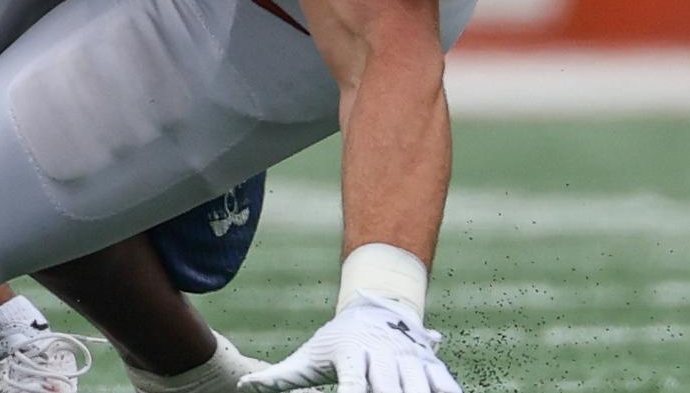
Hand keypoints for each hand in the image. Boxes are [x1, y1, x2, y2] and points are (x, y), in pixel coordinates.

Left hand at [241, 296, 457, 392]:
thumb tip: (244, 385)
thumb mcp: (309, 355)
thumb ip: (281, 376)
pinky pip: (446, 384)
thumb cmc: (336, 340)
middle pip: (391, 386)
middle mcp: (384, 356)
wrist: (378, 305)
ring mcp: (410, 359)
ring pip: (421, 385)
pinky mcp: (430, 364)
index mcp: (354, 353)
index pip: (353, 381)